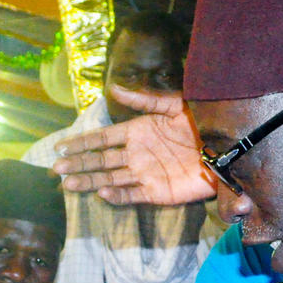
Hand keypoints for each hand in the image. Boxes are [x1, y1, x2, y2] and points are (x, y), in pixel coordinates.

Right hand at [51, 89, 214, 206]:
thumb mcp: (172, 105)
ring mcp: (145, 174)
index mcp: (137, 132)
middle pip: (100, 161)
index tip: (61, 147)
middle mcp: (136, 155)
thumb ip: (142, 100)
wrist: (226, 149)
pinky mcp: (157, 192)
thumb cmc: (202, 123)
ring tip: (67, 184)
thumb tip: (112, 86)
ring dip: (89, 182)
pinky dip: (116, 195)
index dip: (81, 142)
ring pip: (110, 179)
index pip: (102, 139)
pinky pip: (132, 194)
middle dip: (78, 165)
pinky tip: (101, 192)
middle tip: (55, 169)